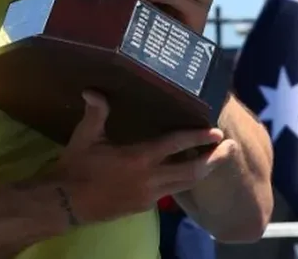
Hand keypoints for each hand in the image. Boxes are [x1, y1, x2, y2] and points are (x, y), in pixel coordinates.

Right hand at [46, 91, 229, 225]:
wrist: (66, 203)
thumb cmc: (76, 166)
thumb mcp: (85, 137)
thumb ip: (96, 113)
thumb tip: (93, 90)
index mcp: (138, 158)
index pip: (175, 145)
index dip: (198, 138)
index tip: (217, 132)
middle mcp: (149, 179)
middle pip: (192, 171)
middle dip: (213, 160)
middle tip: (230, 147)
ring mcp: (149, 196)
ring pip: (185, 185)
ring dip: (202, 172)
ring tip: (216, 160)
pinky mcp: (144, 206)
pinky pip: (171, 193)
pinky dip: (183, 182)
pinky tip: (186, 174)